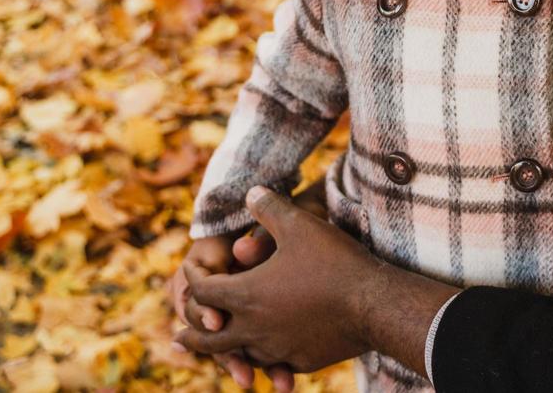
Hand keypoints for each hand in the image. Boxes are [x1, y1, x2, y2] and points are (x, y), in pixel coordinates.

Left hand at [171, 182, 328, 390]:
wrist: (374, 305)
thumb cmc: (334, 261)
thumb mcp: (298, 224)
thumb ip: (268, 207)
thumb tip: (250, 191)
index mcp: (246, 295)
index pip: (204, 291)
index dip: (193, 280)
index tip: (189, 275)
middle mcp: (254, 329)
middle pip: (210, 339)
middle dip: (192, 335)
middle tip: (178, 337)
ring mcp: (277, 349)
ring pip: (242, 354)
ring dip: (227, 350)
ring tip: (222, 348)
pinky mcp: (301, 360)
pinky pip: (275, 361)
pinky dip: (264, 356)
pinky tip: (268, 354)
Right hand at [172, 232, 274, 388]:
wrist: (291, 236)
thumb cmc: (279, 231)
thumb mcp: (272, 233)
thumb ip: (256, 244)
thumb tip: (241, 248)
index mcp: (210, 275)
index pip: (199, 299)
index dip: (205, 311)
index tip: (216, 321)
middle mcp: (218, 302)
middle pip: (216, 337)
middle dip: (231, 358)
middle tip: (246, 378)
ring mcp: (233, 317)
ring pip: (237, 350)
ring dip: (253, 368)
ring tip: (276, 385)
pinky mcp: (252, 327)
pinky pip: (258, 354)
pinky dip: (273, 367)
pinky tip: (288, 383)